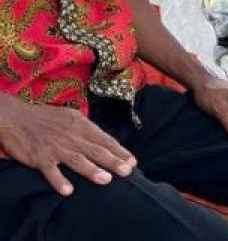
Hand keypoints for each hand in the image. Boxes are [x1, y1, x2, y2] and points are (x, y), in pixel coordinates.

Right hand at [0, 99, 136, 195]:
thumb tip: (103, 139)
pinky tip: (68, 191)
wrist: (14, 116)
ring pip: (77, 159)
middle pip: (95, 150)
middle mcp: (71, 135)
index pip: (104, 139)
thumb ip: (85, 128)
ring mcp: (55, 147)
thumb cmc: (44, 117)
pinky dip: (58, 180)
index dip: (119, 151)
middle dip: (113, 161)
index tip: (133, 161)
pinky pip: (50, 170)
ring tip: (106, 180)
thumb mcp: (69, 117)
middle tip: (128, 171)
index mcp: (80, 124)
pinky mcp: (39, 157)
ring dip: (92, 170)